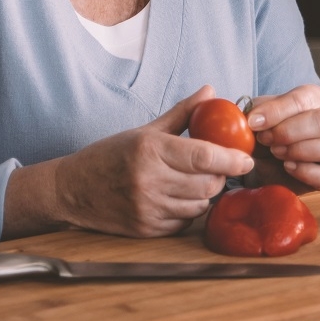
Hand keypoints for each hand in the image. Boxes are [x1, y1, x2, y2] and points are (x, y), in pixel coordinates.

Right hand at [6, 85, 254, 238]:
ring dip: (205, 195)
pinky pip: (184, 222)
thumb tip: (211, 92)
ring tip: (194, 182)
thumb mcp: (145, 130)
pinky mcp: (146, 228)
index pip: (204, 156)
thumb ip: (183, 113)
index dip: (232, 159)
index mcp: (150, 150)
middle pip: (208, 184)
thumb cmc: (111, 155)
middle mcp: (149, 180)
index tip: (247, 159)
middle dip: (220, 177)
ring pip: (199, 205)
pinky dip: (188, 211)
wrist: (72, 189)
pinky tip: (177, 198)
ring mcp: (147, 207)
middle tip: (216, 169)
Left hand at [245, 84, 319, 190]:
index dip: (276, 112)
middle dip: (289, 132)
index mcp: (315, 98)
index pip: (302, 100)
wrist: (268, 158)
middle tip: (265, 139)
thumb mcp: (261, 115)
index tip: (254, 123)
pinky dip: (306, 172)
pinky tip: (288, 166)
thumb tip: (253, 118)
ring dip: (299, 151)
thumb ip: (256, 112)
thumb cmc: (269, 129)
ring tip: (277, 152)